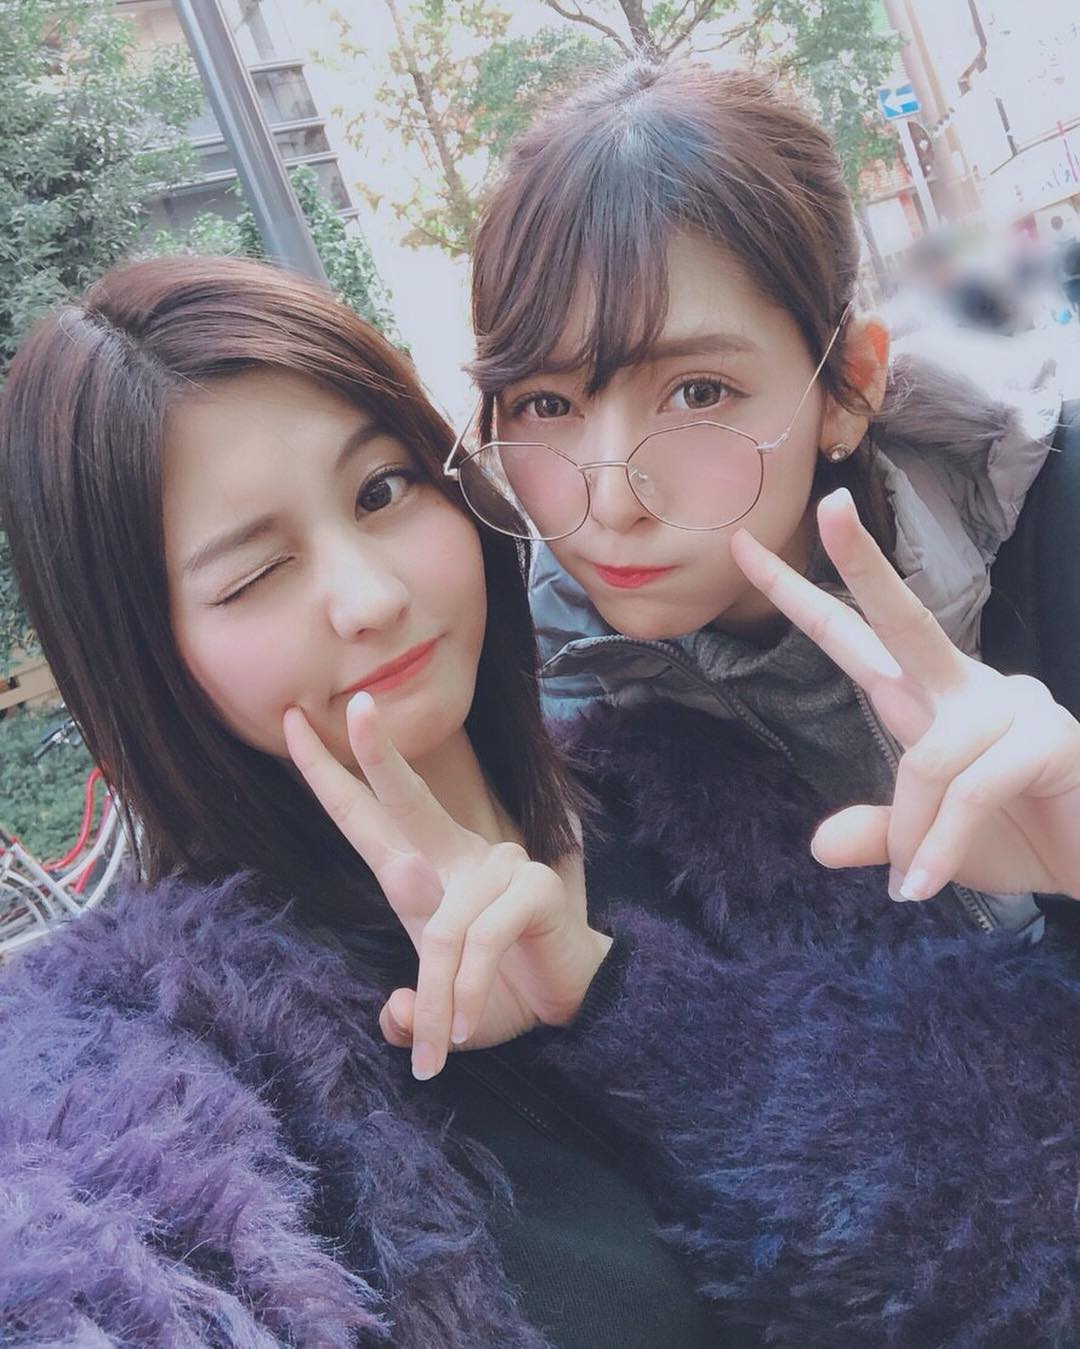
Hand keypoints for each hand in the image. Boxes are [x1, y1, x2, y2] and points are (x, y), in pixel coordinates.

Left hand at [283, 693, 611, 1079]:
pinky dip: (468, 993)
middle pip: (410, 799)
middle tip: (356, 710)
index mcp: (425, 868)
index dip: (328, 774)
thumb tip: (398, 1010)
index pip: (368, 816)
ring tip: (437, 1051)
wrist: (569, 1006)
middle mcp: (459, 856)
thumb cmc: (496, 993)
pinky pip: (480, 942)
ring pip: (443, 928)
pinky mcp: (534, 889)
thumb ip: (412, 1013)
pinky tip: (467, 1026)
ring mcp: (501, 866)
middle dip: (379, 756)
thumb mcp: (440, 1008)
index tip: (291, 724)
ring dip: (437, 998)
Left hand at [730, 488, 1079, 901]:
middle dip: (862, 563)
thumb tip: (820, 844)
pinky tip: (927, 884)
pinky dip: (942, 844)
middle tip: (828, 506)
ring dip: (911, 831)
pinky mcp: (1048, 737)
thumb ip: (877, 834)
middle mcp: (964, 687)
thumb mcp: (927, 846)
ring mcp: (1011, 705)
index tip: (744, 550)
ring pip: (927, 759)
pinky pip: (970, 790)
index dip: (799, 596)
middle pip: (904, 618)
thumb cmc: (1015, 839)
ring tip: (912, 882)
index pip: (851, 637)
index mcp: (923, 699)